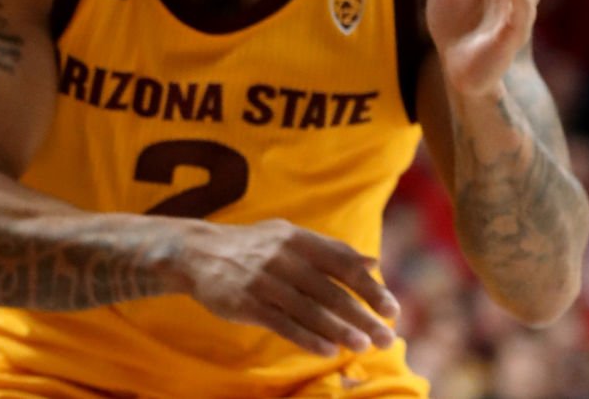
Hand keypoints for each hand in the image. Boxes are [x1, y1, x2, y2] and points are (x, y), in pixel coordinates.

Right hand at [181, 219, 399, 355]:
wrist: (197, 252)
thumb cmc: (252, 247)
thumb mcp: (289, 237)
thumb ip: (331, 250)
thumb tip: (374, 261)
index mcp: (297, 239)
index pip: (343, 264)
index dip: (370, 288)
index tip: (392, 311)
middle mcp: (282, 257)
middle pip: (330, 291)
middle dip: (361, 316)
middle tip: (385, 338)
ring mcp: (262, 280)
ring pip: (308, 310)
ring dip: (339, 330)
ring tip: (362, 346)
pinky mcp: (245, 301)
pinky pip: (282, 323)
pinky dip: (307, 338)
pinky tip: (328, 350)